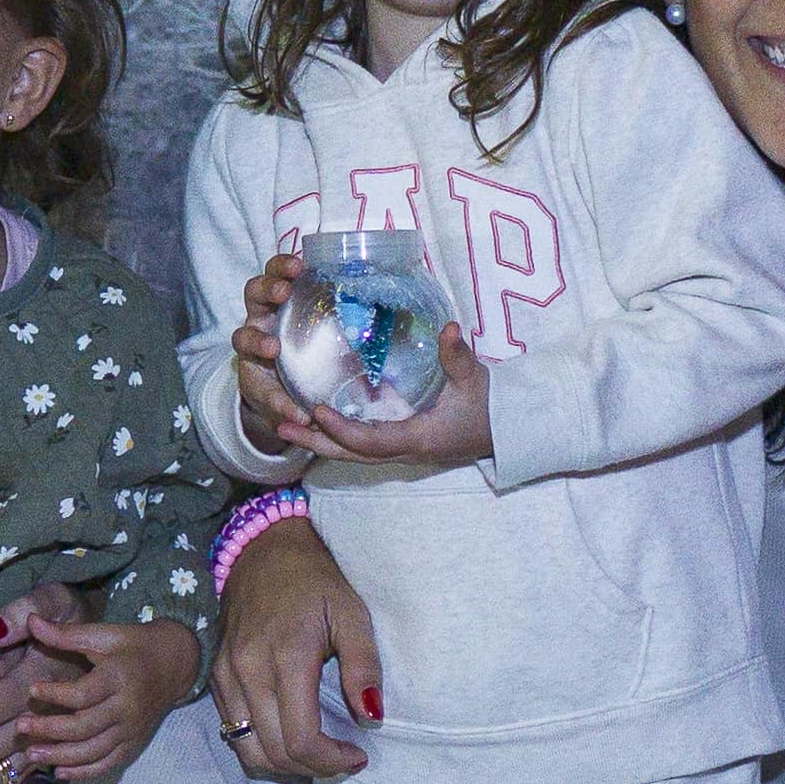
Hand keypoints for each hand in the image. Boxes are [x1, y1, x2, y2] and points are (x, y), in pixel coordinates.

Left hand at [17, 614, 198, 783]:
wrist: (176, 663)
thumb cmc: (133, 646)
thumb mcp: (103, 635)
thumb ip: (66, 635)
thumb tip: (31, 622)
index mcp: (119, 677)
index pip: (83, 694)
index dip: (55, 695)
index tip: (31, 690)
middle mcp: (127, 707)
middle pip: (85, 727)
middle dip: (50, 730)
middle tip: (21, 726)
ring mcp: (131, 729)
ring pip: (93, 751)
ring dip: (61, 756)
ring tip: (32, 753)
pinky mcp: (134, 743)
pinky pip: (108, 764)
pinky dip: (83, 772)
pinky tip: (58, 772)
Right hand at [208, 513, 378, 780]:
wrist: (262, 550)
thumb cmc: (315, 580)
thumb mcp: (352, 613)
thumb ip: (363, 666)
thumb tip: (372, 715)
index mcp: (285, 657)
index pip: (300, 739)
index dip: (332, 761)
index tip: (359, 755)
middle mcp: (247, 673)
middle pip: (274, 753)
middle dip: (314, 768)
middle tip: (344, 759)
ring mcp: (226, 678)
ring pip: (248, 750)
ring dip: (286, 765)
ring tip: (319, 754)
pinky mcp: (216, 679)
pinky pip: (235, 732)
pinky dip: (264, 747)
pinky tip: (292, 735)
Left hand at [228, 249, 500, 472]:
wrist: (504, 430)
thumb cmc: (489, 407)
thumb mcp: (475, 380)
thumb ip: (459, 356)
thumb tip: (450, 328)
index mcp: (417, 439)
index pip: (370, 442)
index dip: (341, 429)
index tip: (315, 411)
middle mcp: (402, 451)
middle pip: (349, 454)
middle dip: (314, 441)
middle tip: (280, 422)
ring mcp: (399, 450)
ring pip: (351, 452)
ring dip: (319, 440)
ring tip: (286, 421)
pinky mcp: (399, 443)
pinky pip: (361, 444)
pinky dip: (336, 434)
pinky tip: (316, 417)